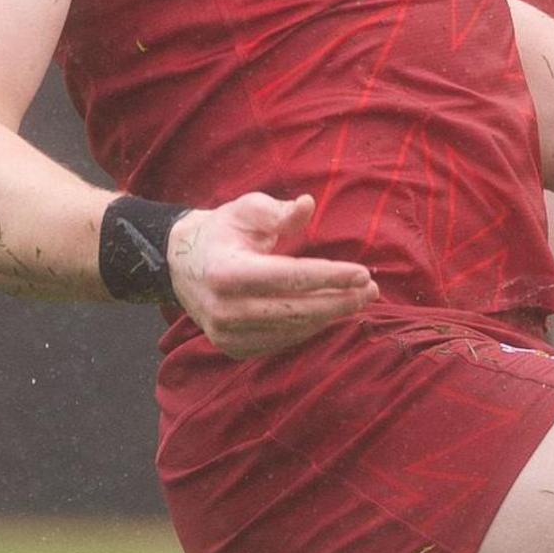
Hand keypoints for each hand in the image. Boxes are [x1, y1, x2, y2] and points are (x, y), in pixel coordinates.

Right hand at [172, 192, 376, 356]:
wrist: (182, 266)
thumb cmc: (223, 231)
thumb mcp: (245, 209)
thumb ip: (277, 211)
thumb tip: (308, 205)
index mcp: (226, 272)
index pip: (289, 278)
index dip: (330, 276)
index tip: (362, 273)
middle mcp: (224, 309)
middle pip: (296, 309)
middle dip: (340, 300)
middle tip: (371, 290)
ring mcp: (226, 334)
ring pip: (293, 329)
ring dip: (331, 316)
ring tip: (359, 299)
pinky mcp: (232, 347)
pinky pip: (282, 340)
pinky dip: (310, 327)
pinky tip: (330, 312)